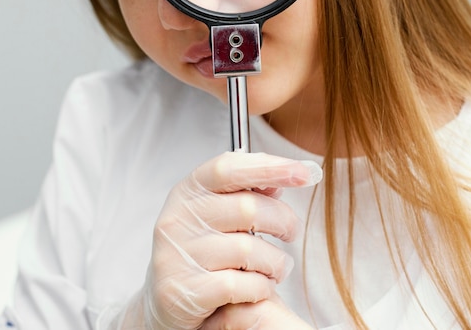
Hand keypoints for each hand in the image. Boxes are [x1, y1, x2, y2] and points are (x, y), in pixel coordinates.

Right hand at [134, 151, 321, 328]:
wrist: (166, 302)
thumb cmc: (203, 250)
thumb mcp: (220, 214)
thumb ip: (248, 192)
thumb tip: (282, 178)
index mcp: (189, 191)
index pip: (228, 168)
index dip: (269, 167)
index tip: (304, 172)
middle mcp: (178, 218)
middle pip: (248, 208)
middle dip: (282, 221)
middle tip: (291, 232)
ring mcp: (177, 255)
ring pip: (249, 250)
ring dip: (274, 262)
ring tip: (274, 268)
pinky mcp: (184, 292)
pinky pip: (241, 285)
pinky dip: (260, 287)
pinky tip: (256, 287)